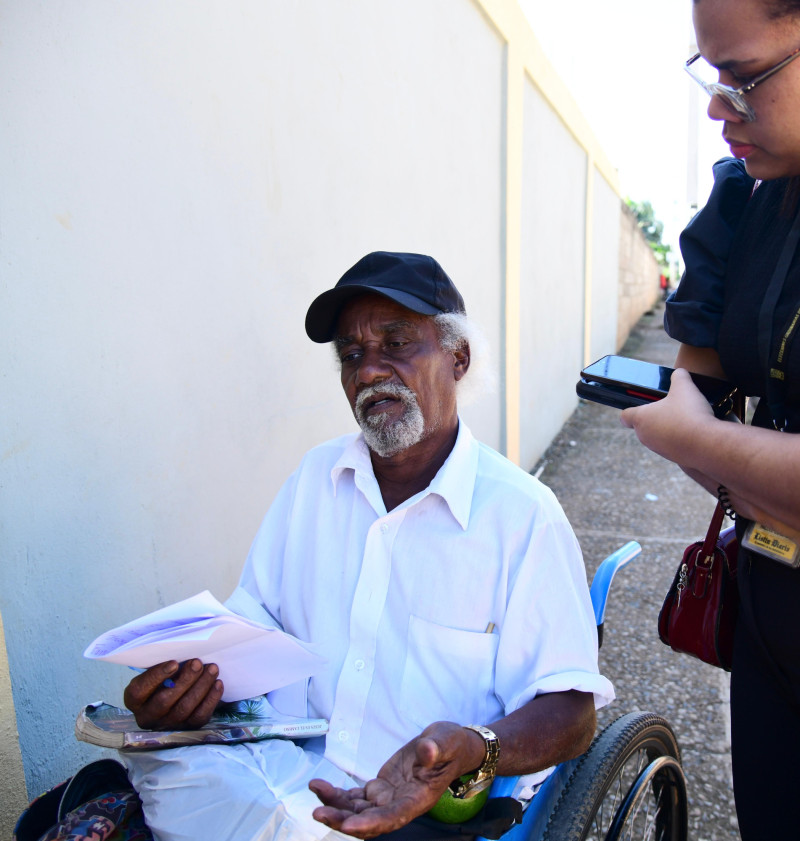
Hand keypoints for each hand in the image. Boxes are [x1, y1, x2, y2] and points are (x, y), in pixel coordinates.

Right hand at [123, 659, 223, 729]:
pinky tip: (217, 683)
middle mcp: (147, 716)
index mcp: (134, 700)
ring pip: (184, 709)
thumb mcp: (157, 670)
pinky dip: (210, 699)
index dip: (156, 676)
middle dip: (184, 680)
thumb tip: (181, 649)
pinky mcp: (186, 729)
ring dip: (201, 687)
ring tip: (212, 669)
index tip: (174, 662)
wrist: (177, 696)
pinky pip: (199, 717)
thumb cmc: (165, 678)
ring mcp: (167, 725)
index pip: (139, 691)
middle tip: (197, 662)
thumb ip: (163, 664)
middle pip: (164, 701)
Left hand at [309, 721, 483, 838]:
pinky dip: (338, 795)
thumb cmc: (451, 744)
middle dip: (343, 820)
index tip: (349, 824)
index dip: (370, 823)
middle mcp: (400, 804)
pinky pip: (355, 798)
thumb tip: (426, 750)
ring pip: (357, 811)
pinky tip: (321, 787)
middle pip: (368, 821)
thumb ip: (436, 747)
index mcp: (417, 799)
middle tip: (318, 814)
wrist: (449, 746)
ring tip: (316, 791)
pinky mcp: (380, 788)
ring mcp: (388, 798)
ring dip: (335, 807)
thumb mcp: (447, 740)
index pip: (393, 817)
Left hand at [620, 368, 714, 462]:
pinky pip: (673, 446)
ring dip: (668, 428)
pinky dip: (681, 439)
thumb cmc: (689, 414)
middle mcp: (645, 437)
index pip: (625, 416)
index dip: (629, 410)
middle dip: (654, 416)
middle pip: (643, 425)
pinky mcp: (673, 458)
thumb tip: (680, 373)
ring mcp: (659, 449)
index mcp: (641, 419)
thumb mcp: (684, 387)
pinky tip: (694, 431)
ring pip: (658, 436)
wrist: (707, 444)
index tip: (636, 406)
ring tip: (685, 418)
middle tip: (669, 407)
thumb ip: (679, 376)